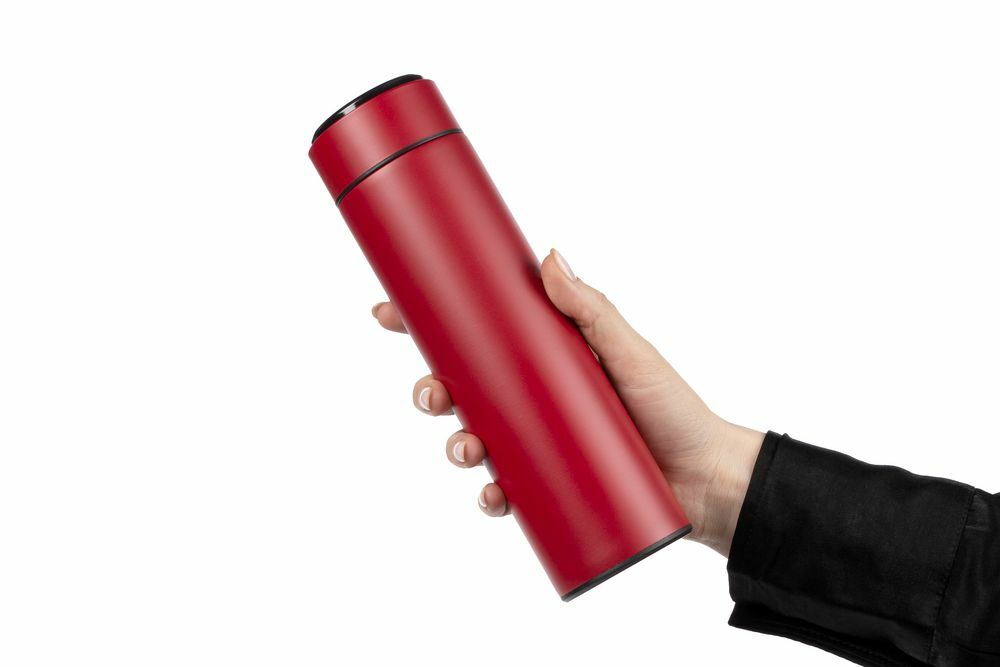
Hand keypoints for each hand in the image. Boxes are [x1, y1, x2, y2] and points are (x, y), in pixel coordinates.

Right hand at [370, 249, 763, 556]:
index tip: (390, 310)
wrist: (706, 478)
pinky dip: (491, 497)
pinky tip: (494, 497)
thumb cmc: (673, 408)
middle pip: (461, 389)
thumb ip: (592, 308)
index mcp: (540, 358)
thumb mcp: (630, 352)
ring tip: (468, 450)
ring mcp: (536, 442)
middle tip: (431, 392)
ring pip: (474, 440)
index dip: (426, 323)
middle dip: (431, 389)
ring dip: (455, 445)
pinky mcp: (547, 484)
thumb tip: (550, 256)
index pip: (475, 334)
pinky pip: (505, 491)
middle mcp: (531, 398)